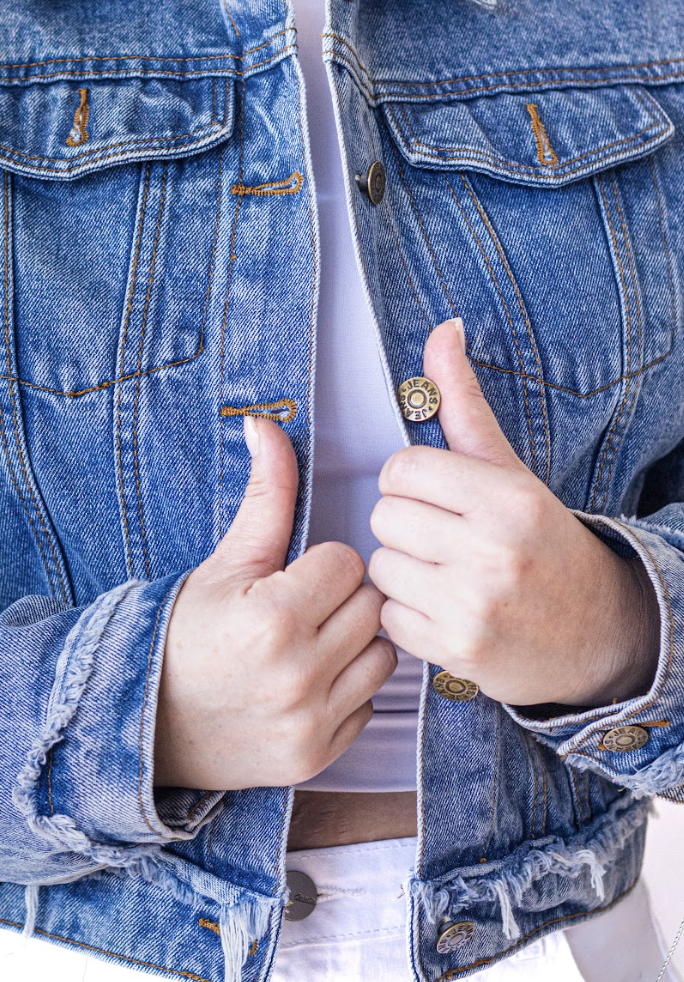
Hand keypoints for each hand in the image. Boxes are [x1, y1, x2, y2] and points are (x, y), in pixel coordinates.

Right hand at [155, 415, 394, 789]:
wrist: (145, 724)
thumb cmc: (184, 634)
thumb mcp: (224, 563)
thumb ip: (265, 496)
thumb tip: (267, 425)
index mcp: (272, 618)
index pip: (348, 563)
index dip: (319, 564)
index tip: (288, 578)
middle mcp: (297, 675)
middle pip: (371, 607)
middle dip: (340, 601)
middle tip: (299, 609)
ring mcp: (309, 722)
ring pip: (382, 656)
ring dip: (353, 645)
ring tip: (308, 644)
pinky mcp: (317, 757)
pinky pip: (370, 705)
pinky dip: (346, 692)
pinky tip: (305, 684)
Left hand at [369, 318, 660, 708]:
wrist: (599, 633)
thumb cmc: (542, 542)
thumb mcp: (508, 470)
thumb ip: (463, 403)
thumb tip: (442, 329)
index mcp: (506, 499)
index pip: (400, 470)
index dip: (407, 482)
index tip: (434, 496)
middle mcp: (493, 552)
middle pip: (385, 518)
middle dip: (405, 526)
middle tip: (442, 539)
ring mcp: (475, 606)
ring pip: (381, 568)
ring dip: (402, 573)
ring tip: (443, 574)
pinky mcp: (459, 651)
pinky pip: (390, 618)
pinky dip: (407, 616)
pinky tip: (443, 609)